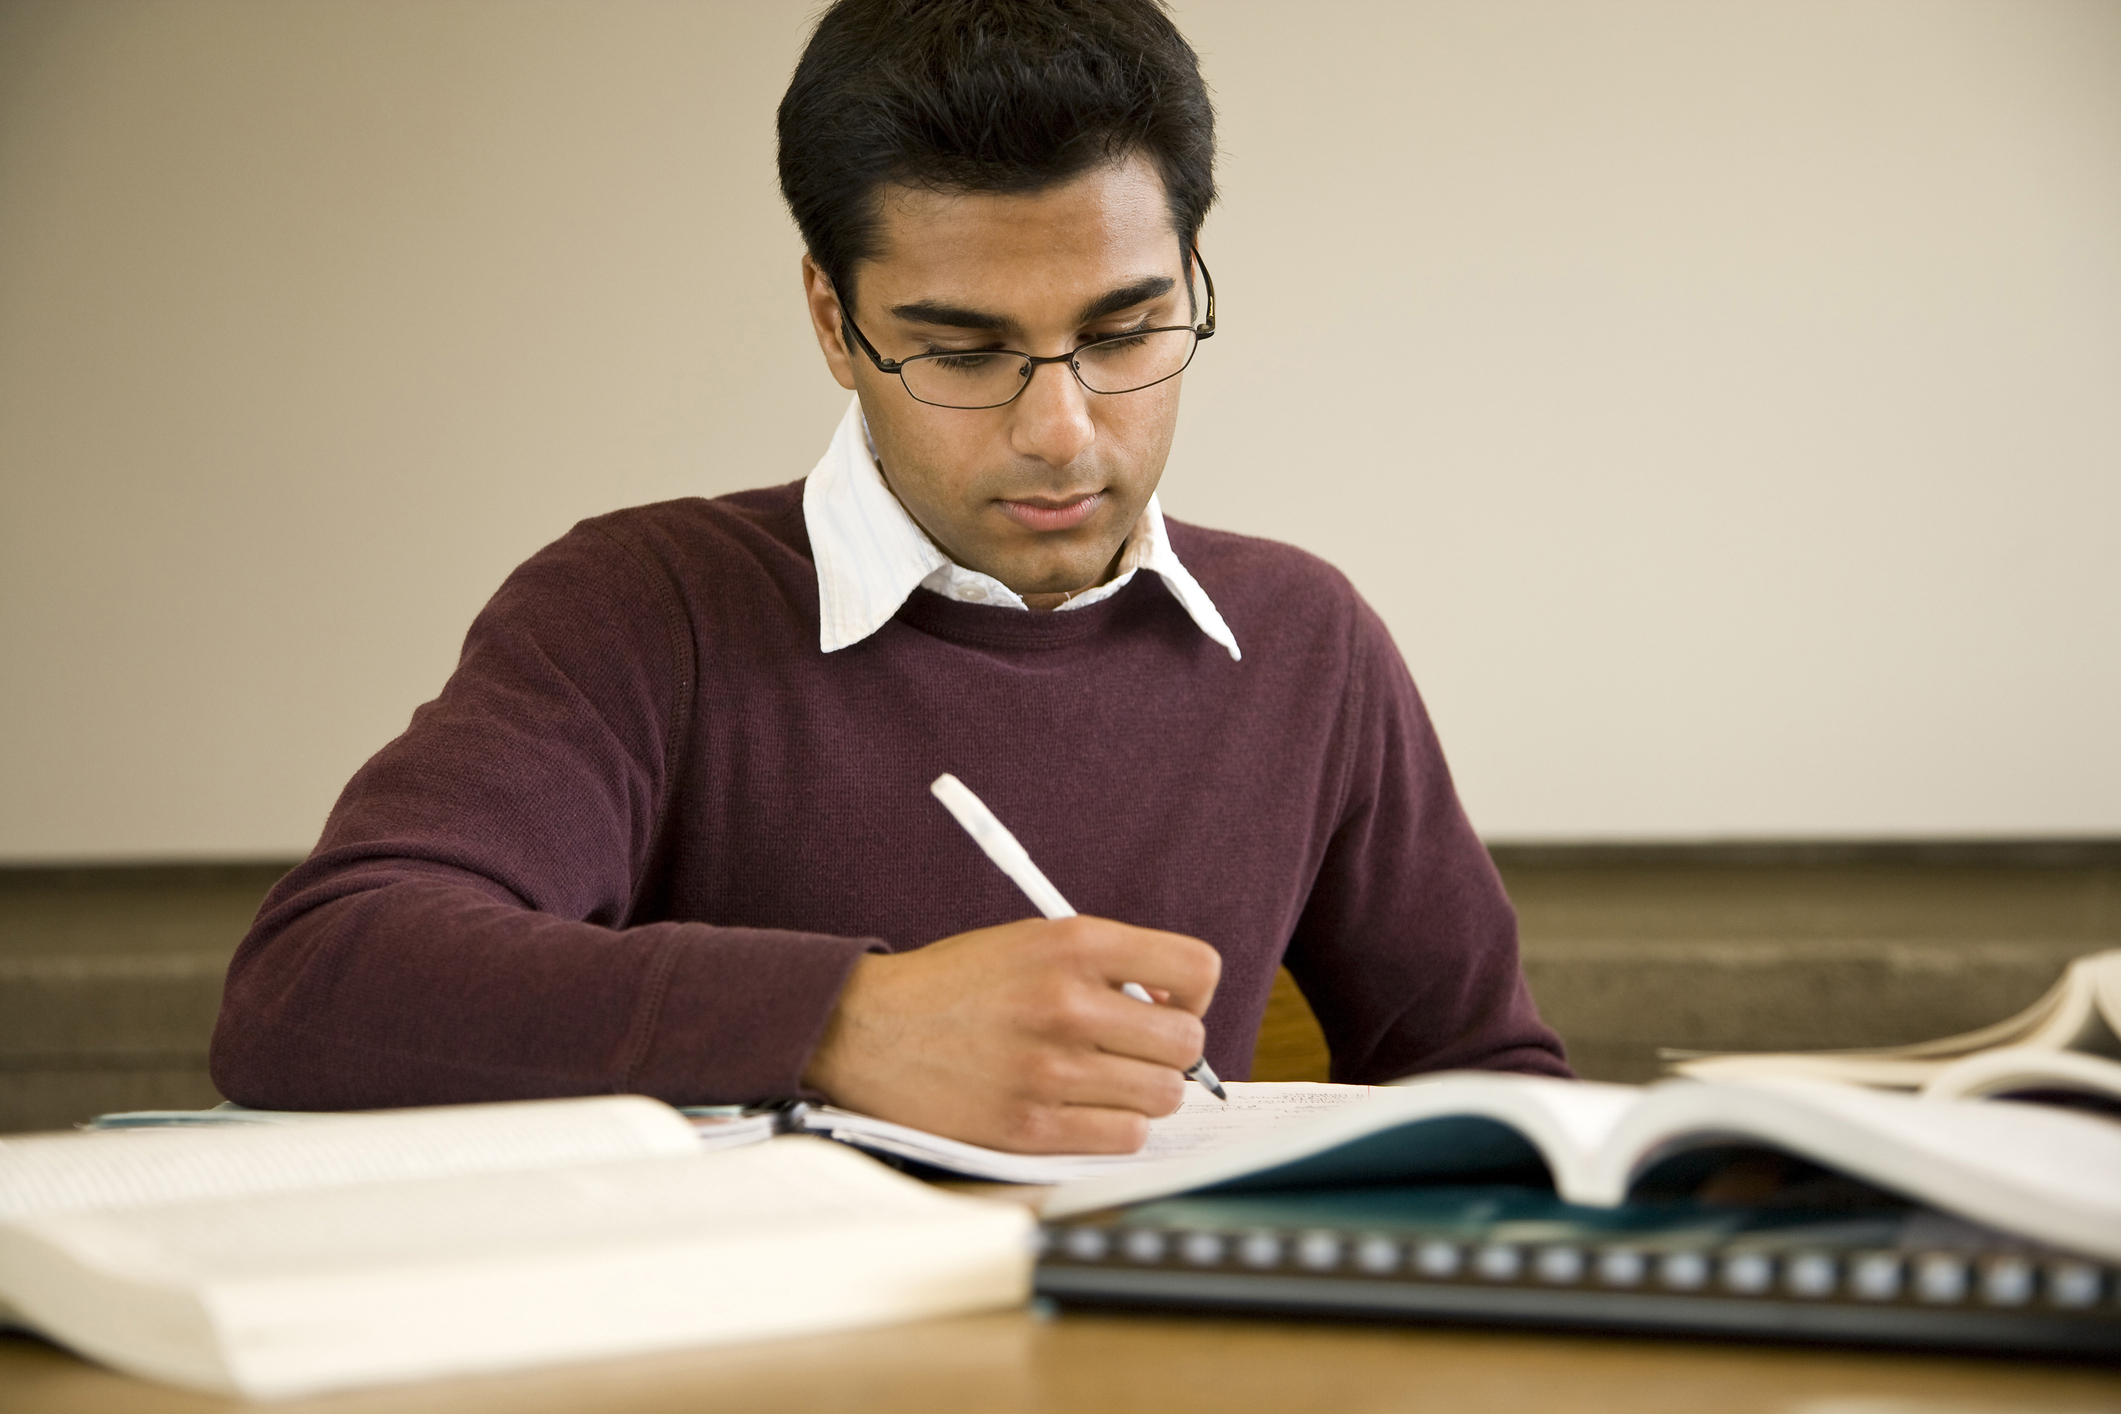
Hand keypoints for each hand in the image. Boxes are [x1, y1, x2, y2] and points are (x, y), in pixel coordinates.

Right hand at [801, 916, 1220, 1153]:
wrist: (868, 1029)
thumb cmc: (954, 986)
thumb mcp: (1030, 942)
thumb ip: (1105, 964)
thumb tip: (1174, 1005)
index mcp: (1073, 945)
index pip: (1196, 968)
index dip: (1192, 993)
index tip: (1167, 1005)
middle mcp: (1068, 1003)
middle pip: (1187, 1043)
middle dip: (1168, 1050)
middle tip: (1132, 1050)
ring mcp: (1050, 1069)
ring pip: (1162, 1095)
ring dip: (1142, 1092)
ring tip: (1101, 1080)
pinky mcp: (1031, 1126)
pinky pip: (1124, 1137)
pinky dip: (1114, 1128)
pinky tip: (1080, 1109)